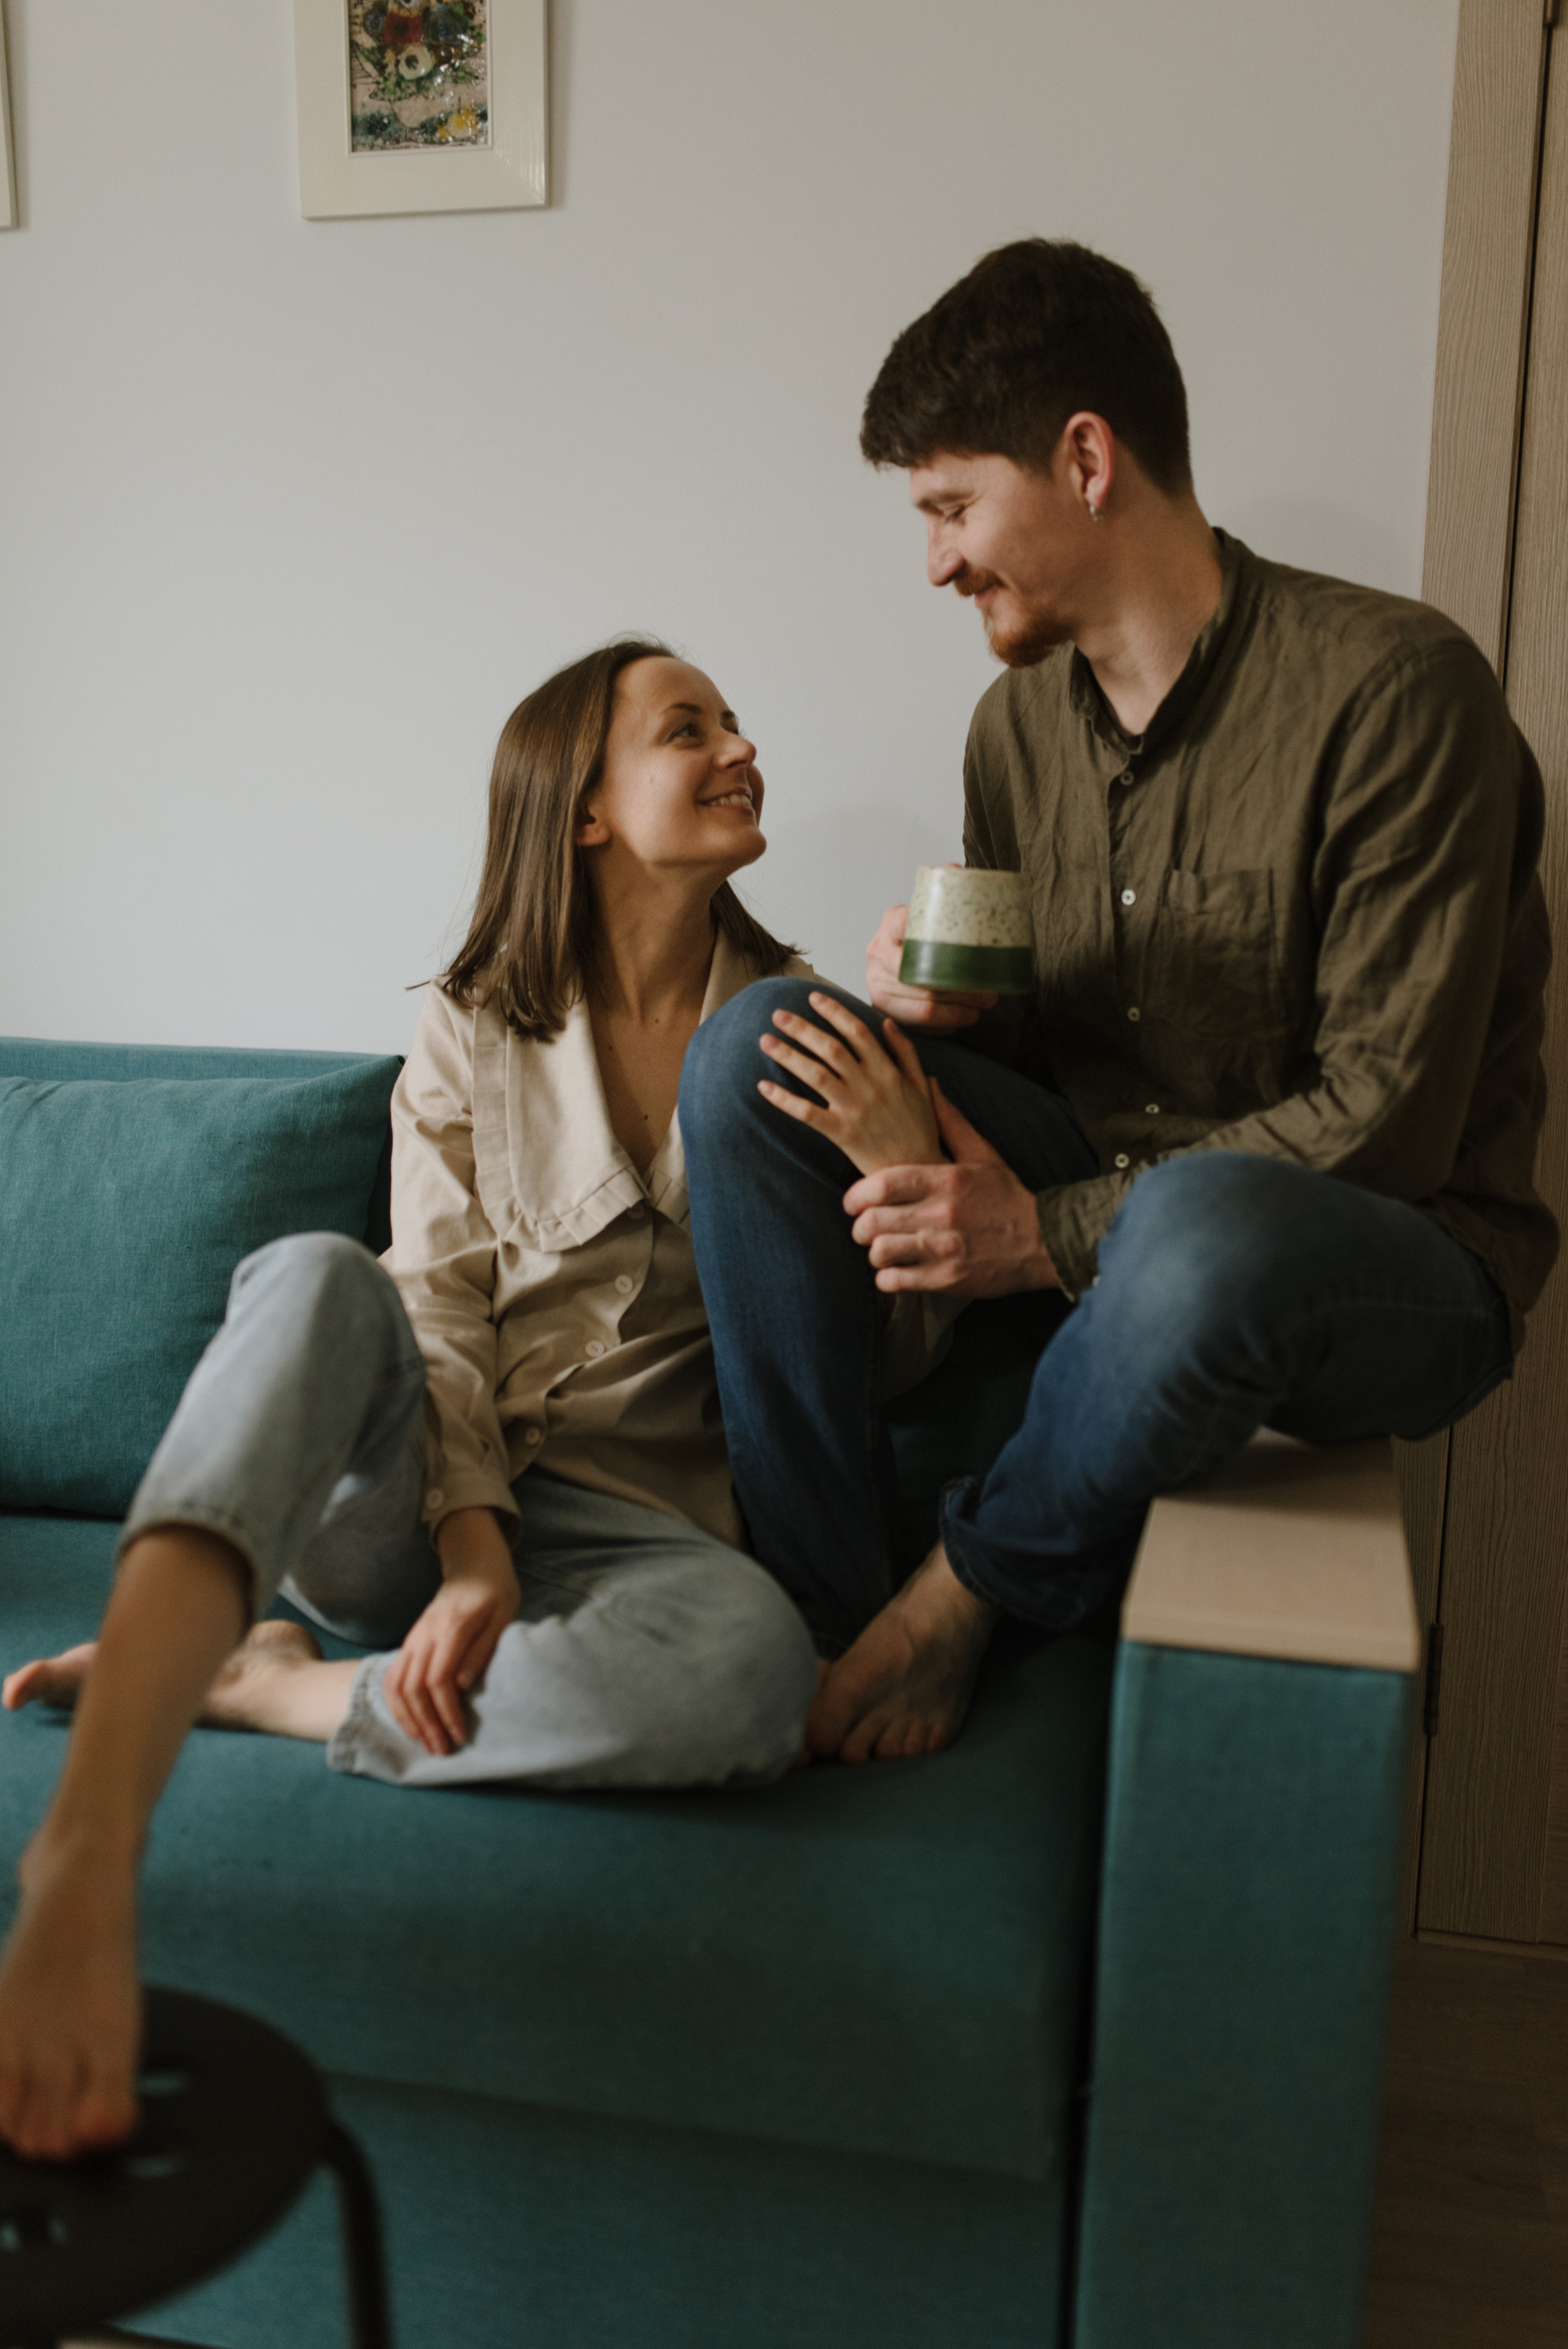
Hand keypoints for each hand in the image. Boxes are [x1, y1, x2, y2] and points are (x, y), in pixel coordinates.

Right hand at [383, 1507, 519, 1755]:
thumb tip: (463, 1685)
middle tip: (442, 1750)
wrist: (474, 1566)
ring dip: (408, 1718)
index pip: (439, 1680)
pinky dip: (397, 1704)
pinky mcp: (409, 1642)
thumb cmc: (496, 1592)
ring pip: (396, 1684)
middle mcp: (426, 1635)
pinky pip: (392, 1676)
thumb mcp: (503, 1615)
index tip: (459, 1735)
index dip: (447, 1712)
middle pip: (413, 1687)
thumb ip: (483, 1648)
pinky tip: (410, 1723)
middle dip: (426, 1724)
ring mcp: (413, 1638)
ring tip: (425, 1743)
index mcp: (452, 1628)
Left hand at [758, 991, 941, 1175]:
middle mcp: (870, 1086)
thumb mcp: (921, 1085)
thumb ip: (905, 1052)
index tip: (812, 997)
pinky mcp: (843, 1134)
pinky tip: (764, 1087)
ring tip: (765, 1041)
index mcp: (888, 1071)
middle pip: (831, 1048)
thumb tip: (886, 1023)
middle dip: (802, 1028)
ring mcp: (855, 1109)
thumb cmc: (920, 1127)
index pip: (857, 1032)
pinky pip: (808, 1113)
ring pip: (816, 1075)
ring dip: (788, 1055)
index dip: (834, 1012)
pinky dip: (785, 1100)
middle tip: (777, 1014)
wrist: (918, 1170)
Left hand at [841, 1080, 1060, 1298]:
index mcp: (946, 1180)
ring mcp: (945, 1249)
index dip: (856, 1195)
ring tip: (882, 1249)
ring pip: (881, 1252)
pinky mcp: (949, 1279)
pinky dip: (888, 1278)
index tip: (852, 1202)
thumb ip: (949, 1122)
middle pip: (873, 1221)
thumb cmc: (1007, 1196)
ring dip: (874, 1253)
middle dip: (860, 1227)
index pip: (882, 1185)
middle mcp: (942, 1214)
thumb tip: (928, 1083)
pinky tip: (896, 1271)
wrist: (1044, 1241)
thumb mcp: (982, 1153)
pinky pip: (897, 1282)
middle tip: (864, 1228)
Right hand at [865, 901, 998, 1031]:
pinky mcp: (881, 1008)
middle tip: (990, 994)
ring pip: (925, 1006)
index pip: (907, 924)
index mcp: (892, 922)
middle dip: (963, 989)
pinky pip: (918, 1025)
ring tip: (981, 1007)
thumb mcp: (933, 922)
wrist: (896, 958)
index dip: (934, 937)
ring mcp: (876, 982)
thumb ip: (953, 922)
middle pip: (925, 977)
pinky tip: (961, 1017)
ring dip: (958, 1011)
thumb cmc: (926, 942)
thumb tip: (995, 929)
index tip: (968, 948)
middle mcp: (879, 951)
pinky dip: (945, 1024)